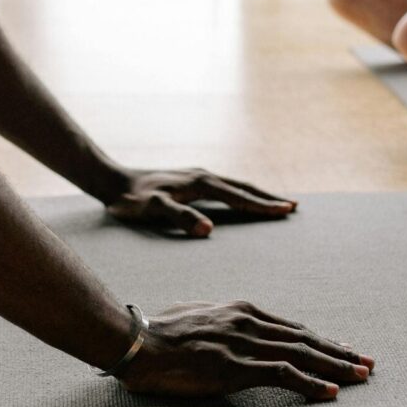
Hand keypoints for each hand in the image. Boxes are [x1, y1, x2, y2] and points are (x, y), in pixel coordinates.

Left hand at [105, 168, 297, 237]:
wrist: (112, 181)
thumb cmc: (131, 200)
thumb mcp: (153, 210)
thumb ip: (180, 218)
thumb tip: (208, 231)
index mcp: (200, 183)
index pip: (239, 197)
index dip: (263, 206)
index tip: (286, 211)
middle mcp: (203, 175)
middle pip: (244, 187)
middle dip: (268, 198)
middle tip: (294, 207)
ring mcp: (197, 175)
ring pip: (235, 185)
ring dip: (256, 194)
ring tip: (276, 201)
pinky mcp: (190, 179)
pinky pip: (224, 186)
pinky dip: (240, 192)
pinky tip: (241, 198)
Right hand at [118, 300, 372, 401]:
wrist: (135, 342)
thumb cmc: (159, 333)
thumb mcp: (197, 317)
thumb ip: (222, 322)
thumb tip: (230, 330)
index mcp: (241, 310)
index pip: (292, 328)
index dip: (322, 340)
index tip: (343, 349)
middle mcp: (249, 322)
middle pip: (306, 339)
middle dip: (340, 353)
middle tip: (367, 364)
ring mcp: (244, 344)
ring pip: (302, 354)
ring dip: (335, 368)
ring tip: (360, 378)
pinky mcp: (235, 367)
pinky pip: (282, 374)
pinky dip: (310, 383)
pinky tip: (329, 393)